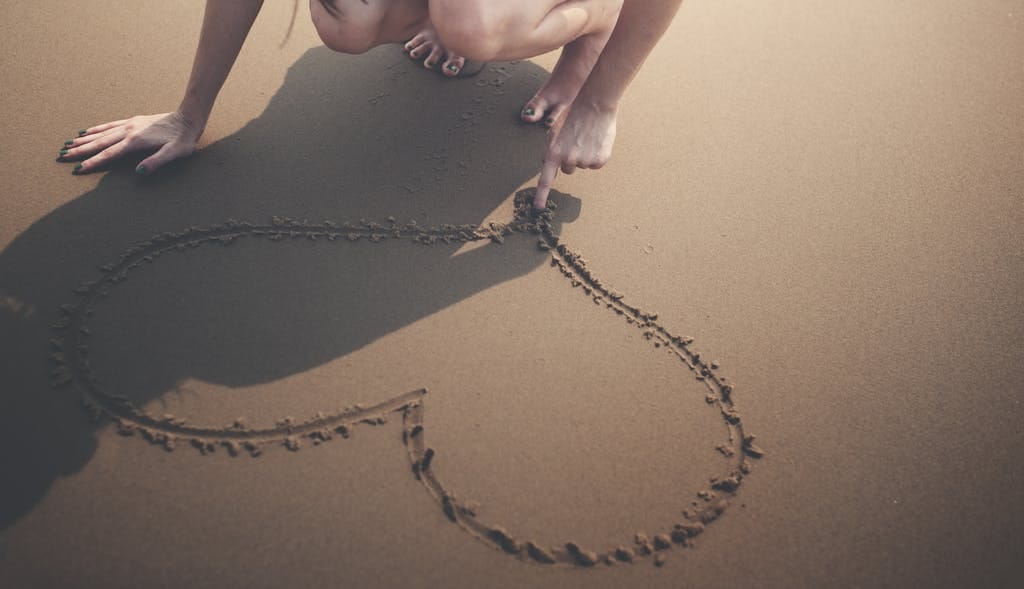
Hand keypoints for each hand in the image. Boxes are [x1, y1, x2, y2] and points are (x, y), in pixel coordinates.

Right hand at [59, 111, 202, 174]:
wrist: (188, 118)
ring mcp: (130, 124)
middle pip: (100, 142)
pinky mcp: (133, 121)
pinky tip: (87, 131)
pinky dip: (97, 129)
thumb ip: (156, 162)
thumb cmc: (184, 139)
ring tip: (69, 144)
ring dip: (85, 140)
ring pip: (102, 133)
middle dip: (81, 150)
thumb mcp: (175, 153)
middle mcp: (129, 131)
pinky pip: (110, 125)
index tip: (78, 168)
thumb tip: (138, 172)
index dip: (93, 162)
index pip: (109, 154)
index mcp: (136, 141)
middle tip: (62, 156)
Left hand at [533, 101, 616, 209]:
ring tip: (586, 137)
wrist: (595, 104)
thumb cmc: (573, 114)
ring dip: (584, 154)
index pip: (545, 180)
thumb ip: (550, 149)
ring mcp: (584, 161)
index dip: (541, 196)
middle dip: (570, 157)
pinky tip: (596, 140)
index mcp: (554, 153)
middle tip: (576, 139)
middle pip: (567, 169)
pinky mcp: (599, 160)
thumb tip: (547, 164)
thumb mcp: (554, 130)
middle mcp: (568, 160)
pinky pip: (595, 164)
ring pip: (582, 165)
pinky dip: (596, 154)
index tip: (538, 208)